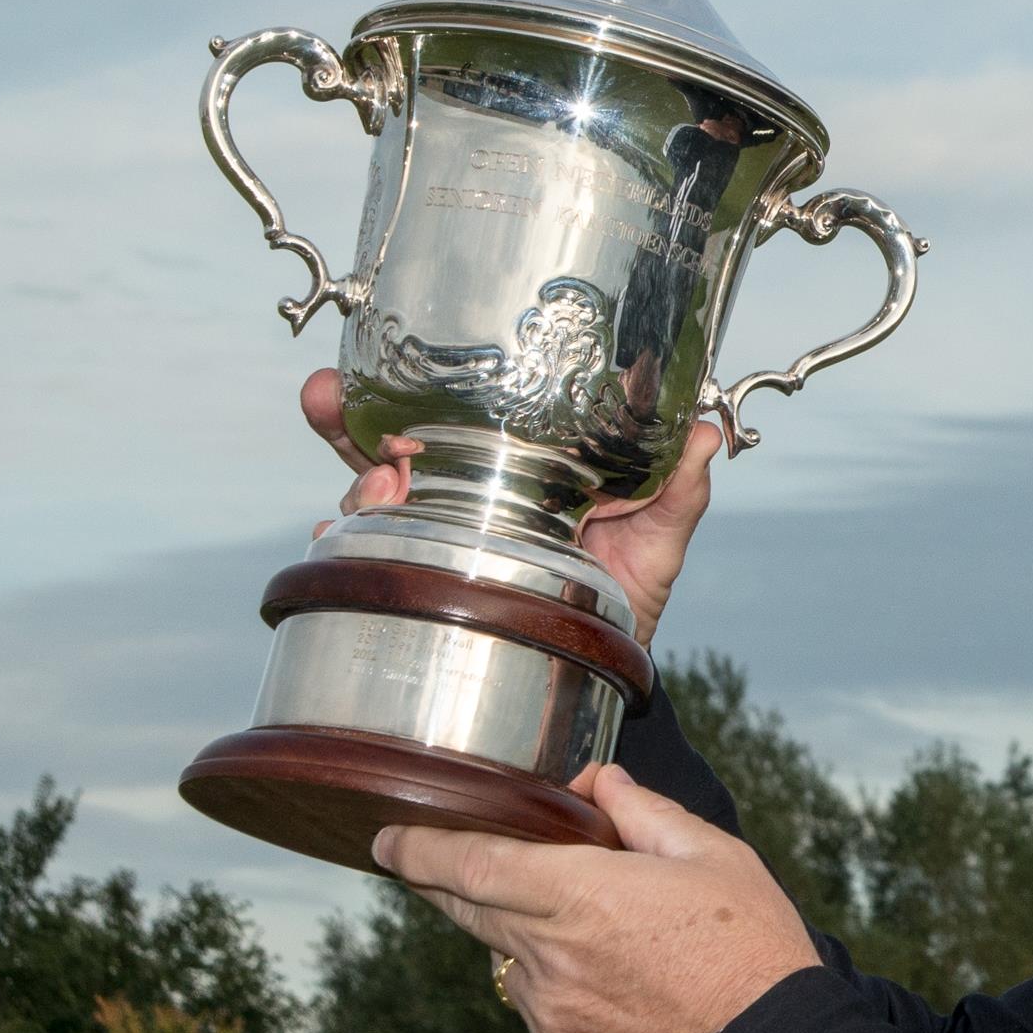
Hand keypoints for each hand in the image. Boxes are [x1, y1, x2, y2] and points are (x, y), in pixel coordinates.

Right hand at [301, 369, 720, 646]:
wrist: (608, 665)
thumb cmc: (629, 587)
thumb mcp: (658, 534)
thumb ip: (676, 489)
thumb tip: (705, 434)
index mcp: (512, 464)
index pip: (452, 409)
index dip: (406, 382)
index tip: (366, 366)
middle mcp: (462, 494)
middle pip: (386, 442)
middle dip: (345, 417)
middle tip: (327, 397)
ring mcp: (439, 541)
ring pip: (372, 500)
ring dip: (357, 484)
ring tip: (374, 486)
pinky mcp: (428, 588)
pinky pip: (373, 567)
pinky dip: (351, 552)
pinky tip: (341, 541)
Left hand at [373, 766, 821, 1032]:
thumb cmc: (753, 950)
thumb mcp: (713, 857)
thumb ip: (643, 813)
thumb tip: (599, 780)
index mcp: (582, 895)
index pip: (469, 864)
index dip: (418, 849)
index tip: (387, 838)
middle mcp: (550, 957)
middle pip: (469, 910)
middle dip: (444, 882)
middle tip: (430, 863)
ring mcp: (549, 1015)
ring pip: (511, 960)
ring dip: (530, 939)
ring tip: (605, 942)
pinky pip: (538, 1010)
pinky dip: (558, 990)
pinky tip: (618, 990)